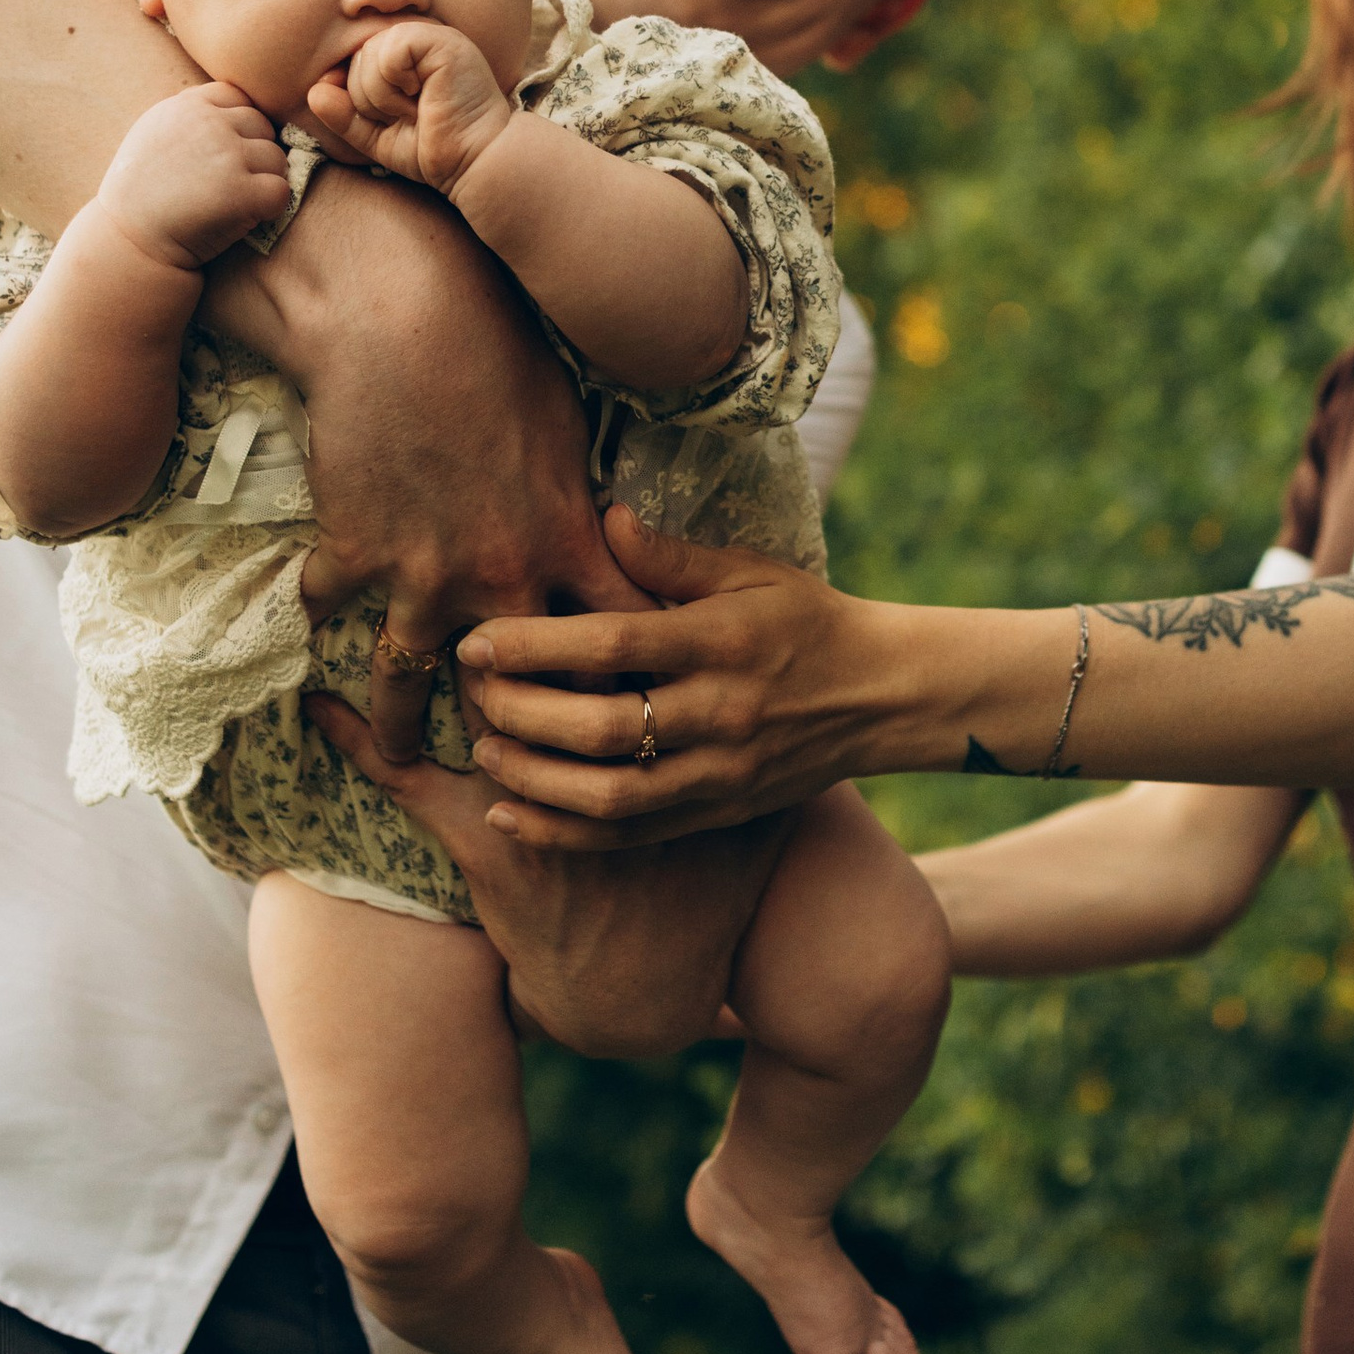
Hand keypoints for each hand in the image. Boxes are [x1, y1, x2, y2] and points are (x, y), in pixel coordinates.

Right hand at [94, 84, 292, 271]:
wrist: (130, 240)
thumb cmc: (140, 193)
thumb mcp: (154, 134)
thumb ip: (192, 116)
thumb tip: (237, 112)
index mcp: (188, 106)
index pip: (238, 97)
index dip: (238, 126)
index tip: (223, 153)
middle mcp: (210, 124)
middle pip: (262, 126)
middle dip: (254, 154)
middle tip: (231, 183)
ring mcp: (228, 156)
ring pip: (277, 159)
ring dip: (264, 181)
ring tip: (235, 201)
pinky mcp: (242, 192)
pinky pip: (281, 191)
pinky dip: (270, 207)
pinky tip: (245, 217)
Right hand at [206, 175, 642, 762]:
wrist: (404, 318)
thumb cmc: (500, 351)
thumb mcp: (566, 428)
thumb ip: (580, 500)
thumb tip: (610, 533)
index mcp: (566, 543)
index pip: (611, 645)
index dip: (621, 692)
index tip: (624, 728)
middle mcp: (497, 576)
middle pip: (518, 690)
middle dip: (521, 742)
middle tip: (524, 778)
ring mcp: (418, 572)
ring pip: (409, 680)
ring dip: (403, 723)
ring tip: (400, 755)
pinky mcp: (351, 549)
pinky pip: (328, 603)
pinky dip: (318, 616)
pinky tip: (308, 639)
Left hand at [305, 20, 515, 194]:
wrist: (474, 162)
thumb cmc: (436, 149)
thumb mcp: (378, 137)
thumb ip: (346, 115)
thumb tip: (314, 93)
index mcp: (403, 56)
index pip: (352, 64)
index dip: (359, 98)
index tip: (395, 120)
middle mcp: (415, 38)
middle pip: (356, 59)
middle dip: (370, 101)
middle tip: (409, 117)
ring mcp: (429, 34)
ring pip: (368, 56)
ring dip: (384, 97)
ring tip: (417, 109)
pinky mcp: (440, 39)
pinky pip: (388, 52)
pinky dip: (397, 85)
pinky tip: (423, 97)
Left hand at [454, 508, 896, 847]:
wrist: (882, 696)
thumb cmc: (806, 619)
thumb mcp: (751, 571)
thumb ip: (671, 555)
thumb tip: (601, 517)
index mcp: (721, 640)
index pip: (613, 646)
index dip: (536, 645)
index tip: (477, 638)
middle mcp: (720, 712)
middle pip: (603, 727)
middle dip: (522, 713)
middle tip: (471, 694)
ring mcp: (720, 772)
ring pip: (611, 795)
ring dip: (534, 780)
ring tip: (486, 753)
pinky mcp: (717, 812)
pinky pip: (630, 835)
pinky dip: (564, 832)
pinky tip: (512, 817)